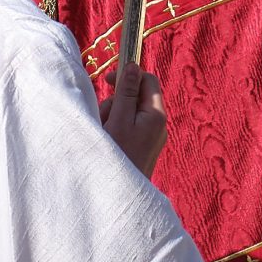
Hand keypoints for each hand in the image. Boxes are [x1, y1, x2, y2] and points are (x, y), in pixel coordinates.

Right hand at [100, 61, 168, 177]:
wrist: (120, 195)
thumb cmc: (119, 156)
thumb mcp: (119, 119)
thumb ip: (126, 92)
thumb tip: (133, 66)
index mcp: (156, 115)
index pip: (148, 81)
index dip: (129, 75)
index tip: (108, 80)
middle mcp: (158, 124)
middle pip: (136, 96)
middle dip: (116, 101)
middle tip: (104, 116)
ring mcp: (151, 136)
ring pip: (129, 112)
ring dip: (113, 116)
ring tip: (104, 133)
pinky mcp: (142, 147)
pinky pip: (128, 127)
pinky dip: (115, 128)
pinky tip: (107, 141)